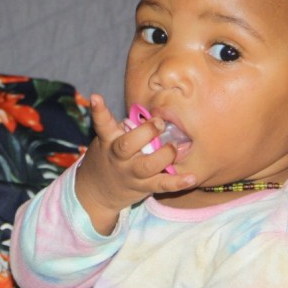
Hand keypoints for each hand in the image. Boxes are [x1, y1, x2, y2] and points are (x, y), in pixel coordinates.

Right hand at [75, 94, 195, 233]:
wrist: (96, 191)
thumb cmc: (108, 157)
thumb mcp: (108, 140)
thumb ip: (125, 127)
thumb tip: (150, 114)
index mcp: (108, 141)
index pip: (102, 123)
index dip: (98, 110)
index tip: (95, 97)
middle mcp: (118, 157)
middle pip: (127, 145)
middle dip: (145, 132)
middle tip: (159, 123)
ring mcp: (130, 173)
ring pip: (148, 166)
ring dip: (165, 155)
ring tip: (174, 146)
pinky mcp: (143, 187)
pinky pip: (162, 185)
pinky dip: (179, 182)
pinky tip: (192, 177)